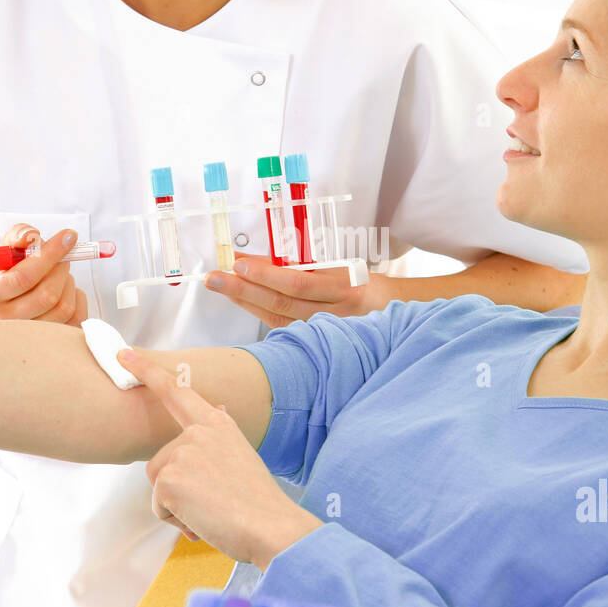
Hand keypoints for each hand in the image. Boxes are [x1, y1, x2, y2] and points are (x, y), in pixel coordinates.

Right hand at [0, 223, 88, 325]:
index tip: (69, 236)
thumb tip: (31, 237)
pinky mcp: (52, 340)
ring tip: (58, 274)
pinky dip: (77, 296)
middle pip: (47, 294)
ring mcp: (28, 334)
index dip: (50, 255)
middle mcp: (5, 319)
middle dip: (61, 267)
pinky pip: (77, 317)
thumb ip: (17, 235)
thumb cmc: (7, 271)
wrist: (6, 299)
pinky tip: (65, 289)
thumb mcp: (5, 249)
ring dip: (68, 282)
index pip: (24, 277)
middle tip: (62, 255)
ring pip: (63, 306)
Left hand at [116, 347, 321, 568]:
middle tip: (213, 501)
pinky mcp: (168, 479)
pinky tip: (203, 519)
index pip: (175, 390)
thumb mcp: (241, 453)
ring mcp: (181, 453)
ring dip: (178, 505)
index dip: (146, 371)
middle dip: (177, 487)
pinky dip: (177, 520)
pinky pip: (159, 507)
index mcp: (217, 423)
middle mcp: (197, 431)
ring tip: (211, 511)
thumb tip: (218, 408)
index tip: (123, 353)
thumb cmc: (258, 500)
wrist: (270, 526)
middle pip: (161, 461)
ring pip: (159, 485)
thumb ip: (220, 434)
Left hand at [203, 255, 390, 327]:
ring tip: (222, 287)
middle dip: (245, 288)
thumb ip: (305, 267)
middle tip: (215, 277)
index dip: (266, 274)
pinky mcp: (320, 344)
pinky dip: (262, 316)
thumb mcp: (343, 268)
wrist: (392, 313)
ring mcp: (328, 332)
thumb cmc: (364, 284)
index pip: (299, 281)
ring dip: (247, 301)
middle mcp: (337, 312)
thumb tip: (259, 262)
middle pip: (283, 301)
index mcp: (345, 287)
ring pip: (280, 318)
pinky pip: (286, 330)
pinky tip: (245, 305)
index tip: (239, 262)